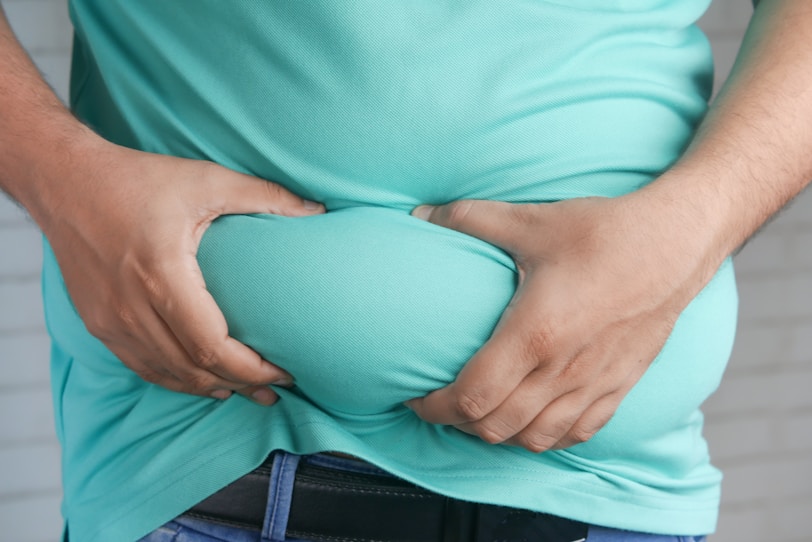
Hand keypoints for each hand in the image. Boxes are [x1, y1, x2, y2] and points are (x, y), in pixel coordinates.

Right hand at [44, 140, 324, 403]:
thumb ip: (266, 195)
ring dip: (209, 387)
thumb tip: (318, 211)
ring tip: (245, 392)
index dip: (252, 369)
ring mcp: (110, 320)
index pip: (212, 346)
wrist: (65, 182)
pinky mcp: (98, 323)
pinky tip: (201, 381)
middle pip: (193, 368)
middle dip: (240, 385)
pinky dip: (175, 379)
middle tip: (274, 391)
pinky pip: (141, 366)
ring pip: (166, 375)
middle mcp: (131, 306)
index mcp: (162, 273)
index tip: (284, 372)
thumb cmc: (137, 179)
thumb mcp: (206, 179)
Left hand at [407, 194, 717, 450]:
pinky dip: (544, 437)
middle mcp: (563, 370)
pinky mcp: (620, 386)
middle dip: (457, 423)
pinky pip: (577, 434)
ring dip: (498, 434)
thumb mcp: (530, 221)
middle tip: (441, 403)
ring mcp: (594, 384)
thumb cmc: (603, 232)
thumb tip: (418, 215)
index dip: (435, 407)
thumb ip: (468, 219)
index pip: (472, 397)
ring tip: (480, 413)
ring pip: (534, 438)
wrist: (677, 243)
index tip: (416, 397)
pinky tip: (531, 419)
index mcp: (535, 334)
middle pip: (496, 427)